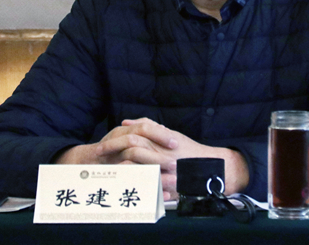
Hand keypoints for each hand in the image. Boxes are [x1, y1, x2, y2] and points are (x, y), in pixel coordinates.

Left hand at [56, 118, 248, 200]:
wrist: (211, 167)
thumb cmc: (188, 150)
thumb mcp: (170, 134)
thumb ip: (149, 126)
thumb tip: (125, 121)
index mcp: (160, 139)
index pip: (132, 137)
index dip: (113, 142)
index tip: (100, 148)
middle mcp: (161, 152)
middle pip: (130, 149)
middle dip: (111, 153)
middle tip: (97, 159)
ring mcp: (165, 168)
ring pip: (135, 167)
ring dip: (117, 171)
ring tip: (104, 174)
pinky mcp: (167, 183)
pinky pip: (144, 184)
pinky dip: (130, 184)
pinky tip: (120, 187)